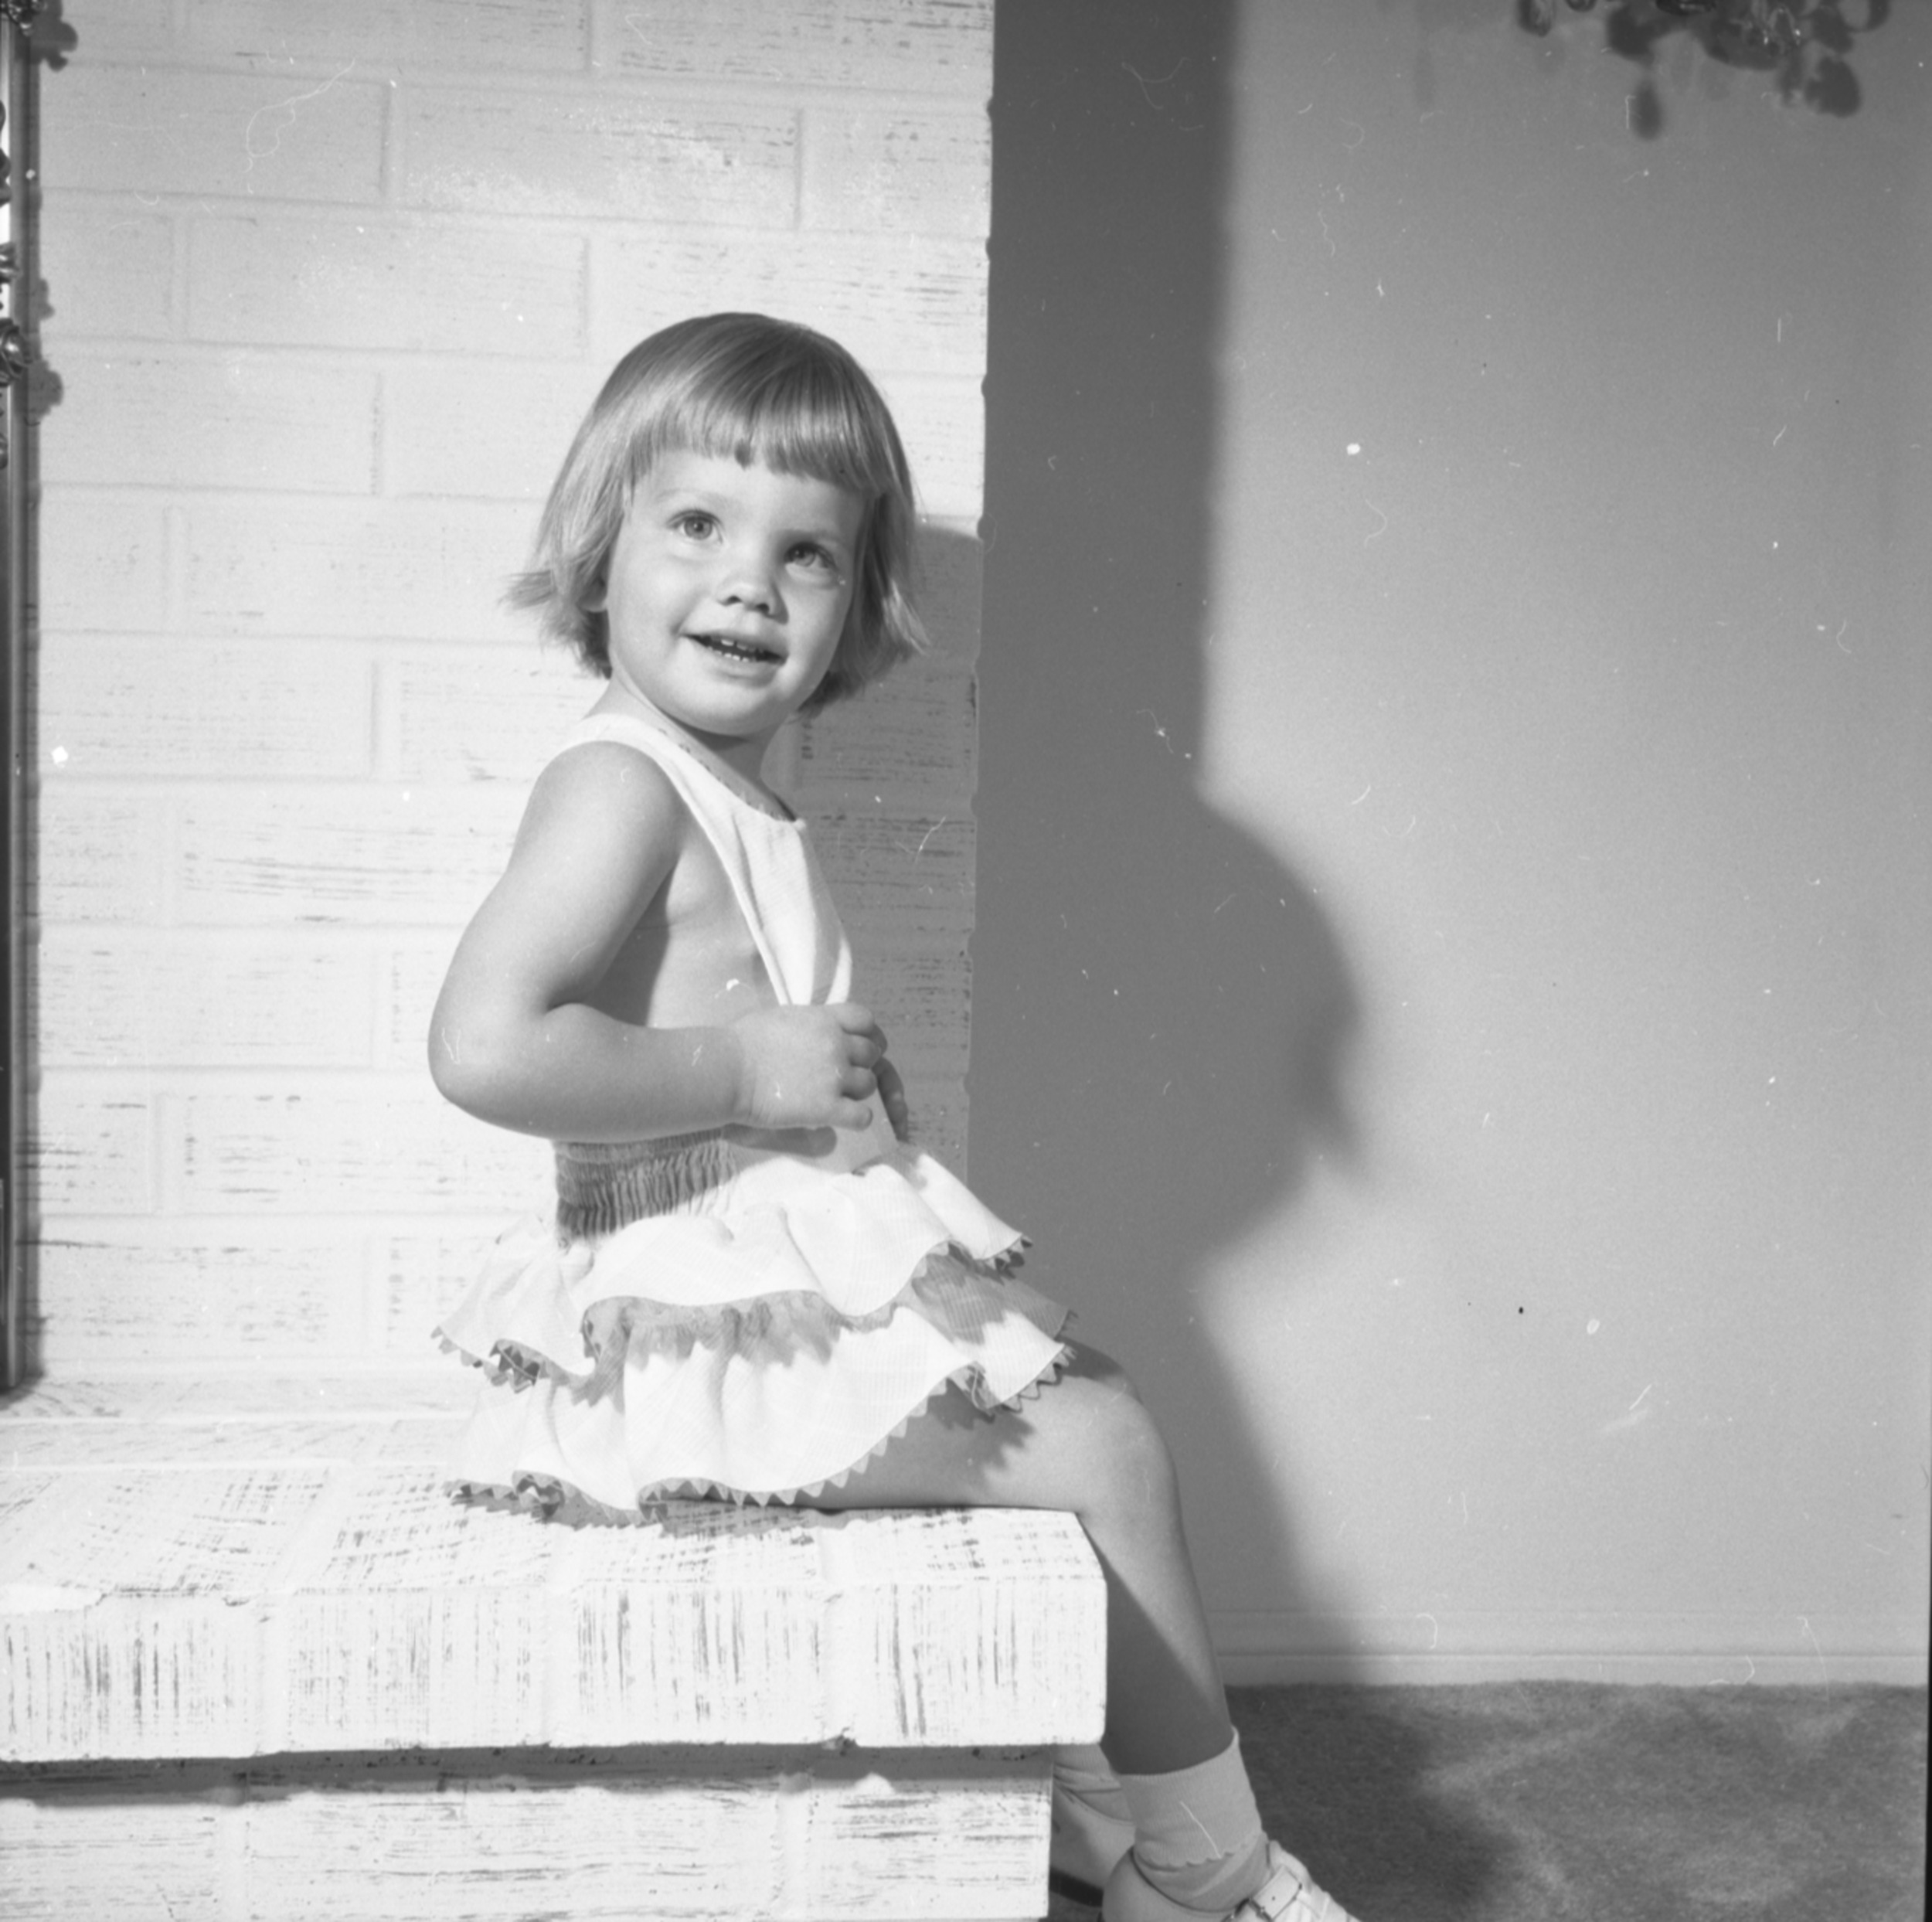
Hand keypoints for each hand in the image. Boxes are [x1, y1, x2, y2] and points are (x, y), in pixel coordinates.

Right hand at [729, 1003, 902, 1133]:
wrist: (728, 1070)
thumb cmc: (742, 1042)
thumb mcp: (782, 1017)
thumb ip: (809, 1023)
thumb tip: (815, 1031)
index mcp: (825, 1019)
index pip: (867, 1020)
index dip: (866, 1035)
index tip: (855, 1047)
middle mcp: (836, 1044)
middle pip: (872, 1054)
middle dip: (859, 1065)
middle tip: (839, 1077)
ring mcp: (834, 1076)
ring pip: (869, 1085)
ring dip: (856, 1092)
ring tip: (835, 1097)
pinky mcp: (827, 1107)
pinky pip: (862, 1116)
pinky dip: (856, 1119)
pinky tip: (839, 1118)